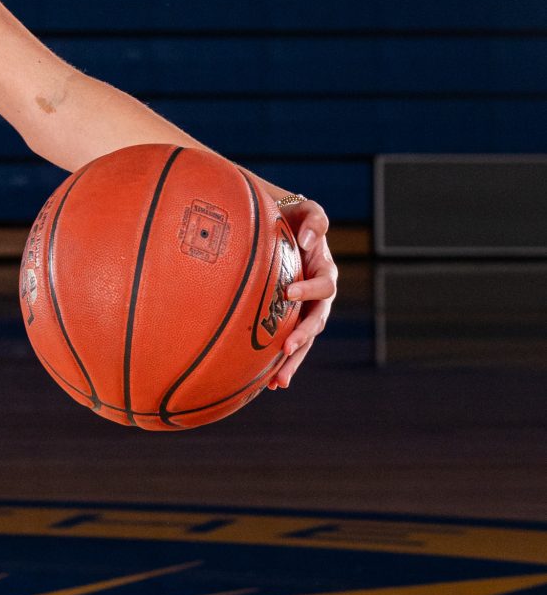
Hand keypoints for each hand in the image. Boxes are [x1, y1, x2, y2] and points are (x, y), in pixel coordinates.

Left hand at [268, 196, 337, 390]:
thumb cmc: (290, 215)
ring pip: (305, 339)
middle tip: (287, 347)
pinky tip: (271, 384)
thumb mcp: (305, 210)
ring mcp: (305, 309)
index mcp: (324, 270)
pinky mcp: (289, 320)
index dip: (310, 289)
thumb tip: (310, 242)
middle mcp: (318, 294)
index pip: (324, 284)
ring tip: (279, 380)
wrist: (274, 224)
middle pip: (317, 320)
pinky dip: (282, 363)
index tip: (288, 293)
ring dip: (294, 360)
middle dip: (303, 336)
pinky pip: (289, 343)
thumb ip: (315, 220)